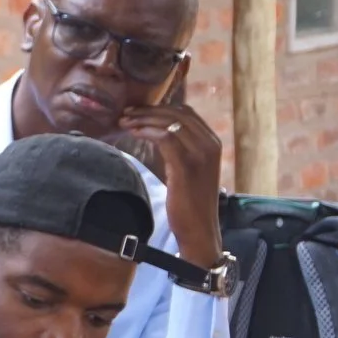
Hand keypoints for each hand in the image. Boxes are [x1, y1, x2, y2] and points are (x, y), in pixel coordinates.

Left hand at [119, 101, 223, 265]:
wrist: (199, 229)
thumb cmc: (189, 201)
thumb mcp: (187, 168)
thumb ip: (179, 148)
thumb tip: (156, 131)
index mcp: (212, 142)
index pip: (185, 112)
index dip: (159, 108)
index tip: (136, 111)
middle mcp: (210, 145)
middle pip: (177, 113)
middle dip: (148, 111)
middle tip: (125, 114)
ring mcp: (201, 154)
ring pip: (170, 122)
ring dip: (143, 119)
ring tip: (124, 122)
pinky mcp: (187, 166)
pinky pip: (165, 138)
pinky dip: (147, 131)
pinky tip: (133, 133)